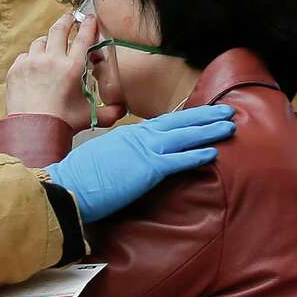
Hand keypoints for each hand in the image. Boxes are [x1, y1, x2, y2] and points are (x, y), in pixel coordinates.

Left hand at [5, 14, 125, 130]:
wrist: (31, 132)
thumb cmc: (60, 124)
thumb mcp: (89, 117)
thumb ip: (110, 112)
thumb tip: (123, 110)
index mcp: (72, 67)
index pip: (83, 37)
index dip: (89, 25)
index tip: (90, 18)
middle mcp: (52, 60)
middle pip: (59, 29)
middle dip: (66, 21)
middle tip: (70, 18)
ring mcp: (31, 63)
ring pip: (40, 42)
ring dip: (47, 42)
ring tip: (50, 47)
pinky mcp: (16, 70)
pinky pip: (24, 56)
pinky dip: (30, 58)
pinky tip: (34, 66)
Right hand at [46, 104, 235, 222]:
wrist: (67, 186)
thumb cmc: (77, 178)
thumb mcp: (100, 158)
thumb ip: (119, 156)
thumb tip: (126, 163)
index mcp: (126, 135)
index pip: (161, 124)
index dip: (184, 119)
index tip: (200, 114)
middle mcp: (137, 137)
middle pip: (178, 122)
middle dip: (205, 115)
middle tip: (227, 110)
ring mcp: (143, 150)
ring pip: (184, 136)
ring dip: (209, 130)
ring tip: (230, 126)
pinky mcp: (147, 168)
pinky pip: (179, 160)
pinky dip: (198, 155)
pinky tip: (214, 152)